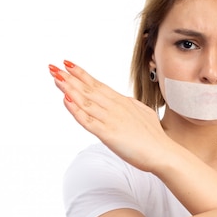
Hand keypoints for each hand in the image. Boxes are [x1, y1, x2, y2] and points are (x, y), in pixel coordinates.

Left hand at [49, 61, 169, 171]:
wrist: (162, 152)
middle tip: (53, 67)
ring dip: (69, 89)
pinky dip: (76, 111)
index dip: (82, 74)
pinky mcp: (108, 134)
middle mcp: (115, 108)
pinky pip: (88, 121)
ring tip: (56, 78)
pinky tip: (66, 101)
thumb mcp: (142, 113)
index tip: (68, 64)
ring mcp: (111, 120)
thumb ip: (129, 105)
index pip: (98, 84)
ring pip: (86, 102)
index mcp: (122, 102)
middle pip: (88, 90)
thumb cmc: (153, 137)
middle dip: (70, 78)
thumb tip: (122, 99)